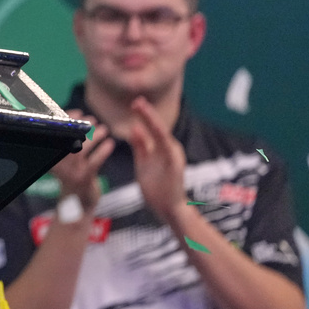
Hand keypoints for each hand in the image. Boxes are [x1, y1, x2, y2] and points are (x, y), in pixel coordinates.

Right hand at [50, 110, 114, 214]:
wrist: (77, 202)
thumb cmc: (73, 174)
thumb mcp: (65, 158)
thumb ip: (68, 140)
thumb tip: (76, 115)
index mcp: (52, 155)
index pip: (57, 132)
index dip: (67, 120)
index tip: (78, 112)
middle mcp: (58, 163)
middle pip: (69, 138)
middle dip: (82, 126)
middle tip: (93, 119)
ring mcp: (70, 172)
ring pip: (83, 148)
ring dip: (95, 136)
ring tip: (104, 129)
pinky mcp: (84, 179)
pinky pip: (95, 160)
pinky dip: (104, 150)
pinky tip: (110, 143)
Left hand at [128, 97, 186, 222]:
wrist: (168, 209)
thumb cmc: (156, 188)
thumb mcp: (143, 163)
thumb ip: (140, 146)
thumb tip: (134, 128)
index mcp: (162, 148)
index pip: (151, 128)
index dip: (144, 114)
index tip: (134, 103)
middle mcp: (169, 148)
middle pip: (157, 127)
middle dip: (146, 113)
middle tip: (136, 100)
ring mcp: (173, 156)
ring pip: (161, 133)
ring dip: (151, 120)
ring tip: (141, 107)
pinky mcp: (174, 165)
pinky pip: (166, 148)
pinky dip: (159, 137)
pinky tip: (151, 128)